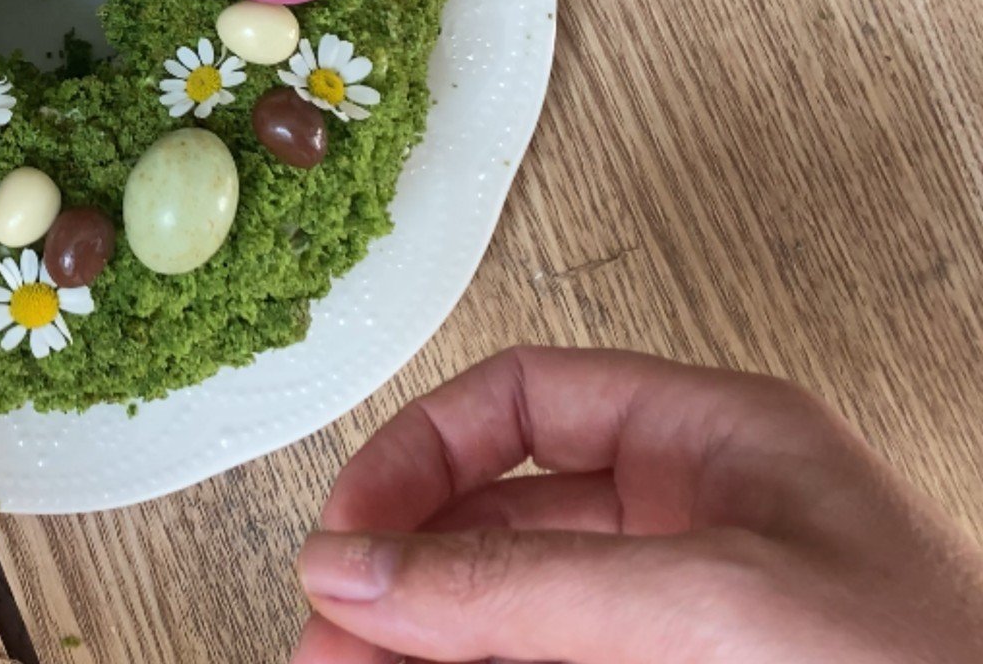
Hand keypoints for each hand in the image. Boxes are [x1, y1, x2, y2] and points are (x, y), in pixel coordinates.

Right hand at [294, 346, 982, 662]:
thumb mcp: (709, 601)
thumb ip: (523, 584)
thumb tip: (366, 567)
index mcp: (714, 441)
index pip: (521, 404)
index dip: (419, 453)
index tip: (351, 527)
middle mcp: (692, 526)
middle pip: (495, 523)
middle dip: (402, 568)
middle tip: (328, 625)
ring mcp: (685, 624)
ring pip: (509, 616)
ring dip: (418, 638)